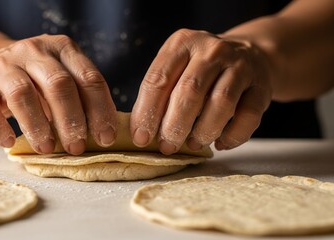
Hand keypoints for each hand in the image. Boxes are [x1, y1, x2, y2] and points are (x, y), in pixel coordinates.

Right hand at [0, 35, 116, 154]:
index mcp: (62, 48)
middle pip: (58, 84)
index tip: (105, 137)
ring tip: (47, 148)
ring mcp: (2, 66)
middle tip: (76, 147)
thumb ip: (80, 97)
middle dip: (71, 120)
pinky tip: (10, 142)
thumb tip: (104, 134)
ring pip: (23, 94)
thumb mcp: (60, 78)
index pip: (88, 77)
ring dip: (38, 126)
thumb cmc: (32, 81)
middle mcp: (33, 51)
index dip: (100, 110)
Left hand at [131, 29, 272, 153]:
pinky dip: (233, 136)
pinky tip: (221, 143)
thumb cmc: (201, 68)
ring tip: (193, 144)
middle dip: (174, 125)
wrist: (251, 53)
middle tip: (167, 146)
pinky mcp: (262, 86)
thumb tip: (143, 132)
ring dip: (203, 131)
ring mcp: (241, 66)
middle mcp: (212, 50)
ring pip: (221, 103)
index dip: (147, 112)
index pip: (158, 79)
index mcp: (182, 43)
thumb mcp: (177, 68)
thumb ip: (160, 93)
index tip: (141, 138)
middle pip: (189, 91)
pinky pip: (248, 116)